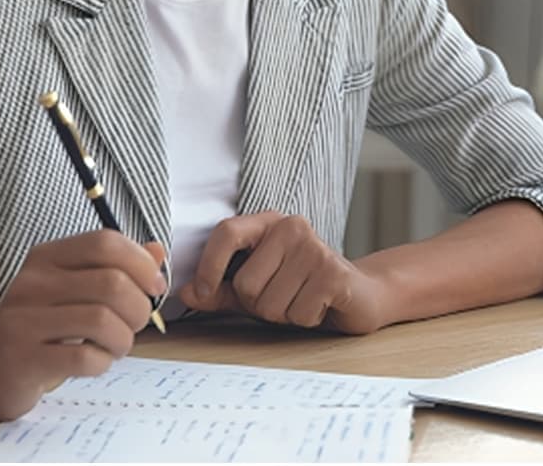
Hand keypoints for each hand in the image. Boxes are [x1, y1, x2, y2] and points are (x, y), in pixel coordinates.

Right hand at [0, 230, 166, 420]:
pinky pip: (84, 358)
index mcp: (46, 258)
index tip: (154, 287)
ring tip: (116, 346)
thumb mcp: (70, 288)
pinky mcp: (24, 360)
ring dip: (124, 338)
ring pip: (102, 320)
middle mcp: (33, 284)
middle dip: (139, 308)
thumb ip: (113, 269)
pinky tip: (96, 362)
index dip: (141, 264)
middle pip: (111, 283)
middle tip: (135, 324)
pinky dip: (103, 362)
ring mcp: (24, 321)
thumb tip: (157, 251)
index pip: (105, 243)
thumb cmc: (35, 326)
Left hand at [177, 211, 390, 334]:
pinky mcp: (333, 273)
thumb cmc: (299, 289)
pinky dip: (305, 319)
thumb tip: (185, 293)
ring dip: (283, 314)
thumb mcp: (254, 289)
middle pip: (246, 283)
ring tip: (301, 300)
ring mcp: (315, 247)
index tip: (202, 290)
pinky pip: (297, 313)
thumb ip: (219, 290)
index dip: (208, 265)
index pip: (226, 232)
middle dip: (258, 305)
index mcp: (267, 223)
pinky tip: (319, 306)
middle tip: (282, 297)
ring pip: (270, 303)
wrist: (357, 294)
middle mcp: (291, 227)